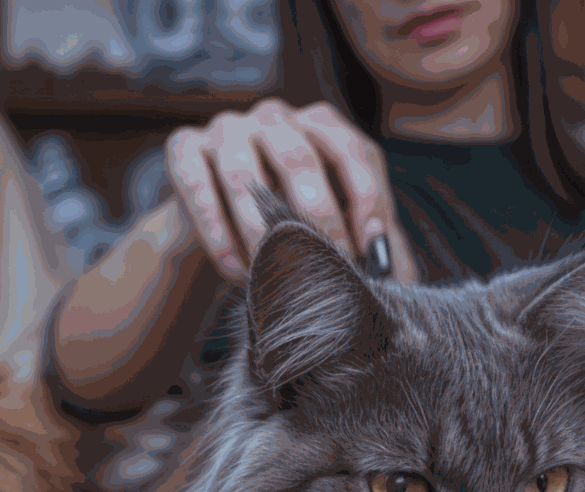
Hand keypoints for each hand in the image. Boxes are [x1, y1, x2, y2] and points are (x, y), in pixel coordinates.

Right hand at [164, 99, 418, 283]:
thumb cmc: (291, 229)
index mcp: (322, 125)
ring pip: (243, 174)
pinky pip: (196, 183)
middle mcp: (276, 117)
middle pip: (299, 158)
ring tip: (275, 276)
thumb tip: (401, 280)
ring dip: (260, 231)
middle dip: (318, 219)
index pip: (352, 150)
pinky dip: (216, 230)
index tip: (371, 248)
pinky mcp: (183, 148)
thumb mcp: (337, 231)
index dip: (365, 199)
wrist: (218, 235)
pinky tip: (235, 269)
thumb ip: (371, 247)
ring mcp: (227, 127)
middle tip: (329, 266)